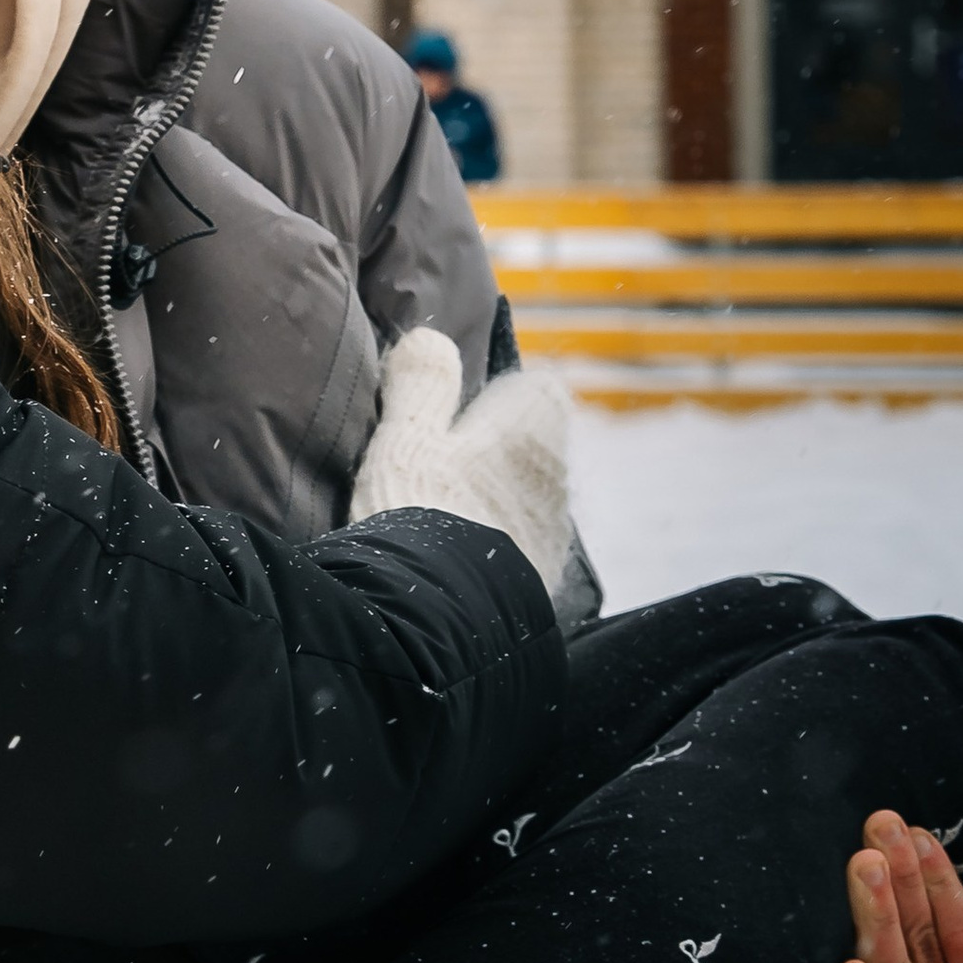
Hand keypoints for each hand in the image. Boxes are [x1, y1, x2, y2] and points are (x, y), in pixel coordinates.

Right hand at [349, 328, 579, 593]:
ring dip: (498, 500)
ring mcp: (552, 536)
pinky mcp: (542, 585)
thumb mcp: (406, 437)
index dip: (503, 393)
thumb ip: (422, 384)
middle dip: (498, 450)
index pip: (543, 389)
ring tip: (443, 518)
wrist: (441, 622)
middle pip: (537, 447)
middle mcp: (556, 479)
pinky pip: (524, 547)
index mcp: (532, 431)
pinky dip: (497, 546)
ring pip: (533, 499)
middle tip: (440, 465)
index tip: (461, 410)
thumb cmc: (418, 513)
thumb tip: (431, 339)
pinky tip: (456, 562)